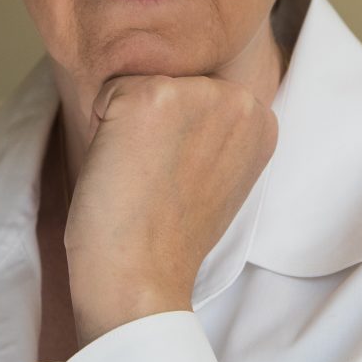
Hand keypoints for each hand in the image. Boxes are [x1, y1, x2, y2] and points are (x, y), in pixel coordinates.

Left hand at [64, 74, 276, 345]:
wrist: (142, 280)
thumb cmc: (169, 235)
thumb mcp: (218, 174)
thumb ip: (214, 129)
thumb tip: (184, 97)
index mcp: (260, 117)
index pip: (195, 92)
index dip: (174, 136)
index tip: (182, 180)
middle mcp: (239, 98)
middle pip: (167, 81)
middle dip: (152, 125)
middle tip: (160, 180)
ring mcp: (197, 94)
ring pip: (138, 84)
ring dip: (126, 126)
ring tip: (144, 176)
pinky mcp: (150, 95)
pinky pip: (107, 91)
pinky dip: (100, 127)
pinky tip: (123, 169)